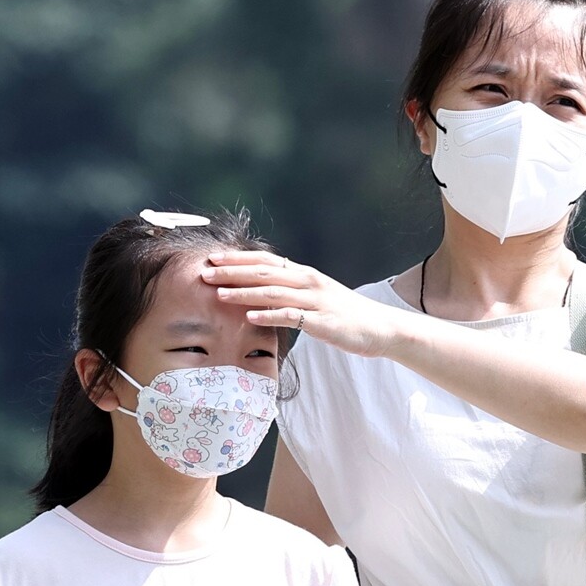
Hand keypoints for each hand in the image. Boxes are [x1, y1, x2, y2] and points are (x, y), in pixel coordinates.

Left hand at [202, 252, 401, 358]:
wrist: (381, 327)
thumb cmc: (346, 314)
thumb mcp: (318, 295)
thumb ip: (292, 290)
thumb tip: (263, 289)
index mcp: (305, 274)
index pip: (265, 261)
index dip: (237, 258)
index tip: (212, 258)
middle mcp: (308, 282)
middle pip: (264, 273)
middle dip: (232, 272)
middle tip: (205, 273)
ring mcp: (316, 301)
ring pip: (273, 292)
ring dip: (244, 292)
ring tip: (219, 294)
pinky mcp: (322, 322)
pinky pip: (291, 316)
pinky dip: (269, 315)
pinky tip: (250, 317)